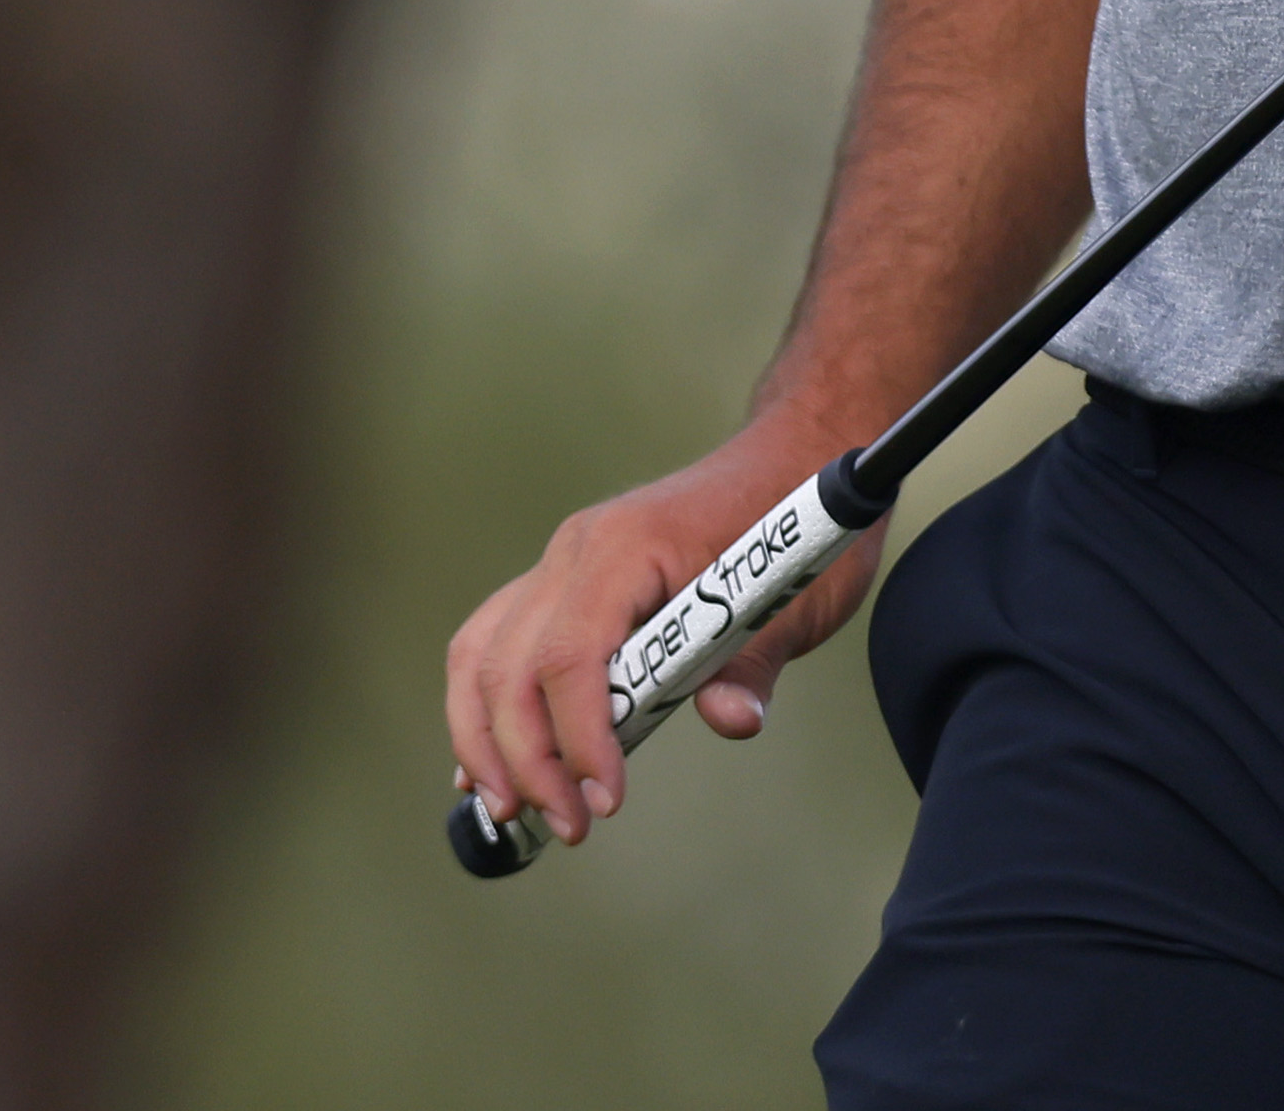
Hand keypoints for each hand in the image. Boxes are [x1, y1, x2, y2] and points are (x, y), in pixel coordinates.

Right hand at [442, 423, 881, 844]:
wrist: (793, 458)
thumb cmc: (796, 521)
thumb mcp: (800, 597)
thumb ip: (755, 663)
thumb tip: (730, 721)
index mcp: (630, 544)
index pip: (572, 653)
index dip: (580, 735)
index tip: (606, 799)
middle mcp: (578, 549)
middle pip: (511, 663)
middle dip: (527, 758)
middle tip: (569, 825)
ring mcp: (563, 563)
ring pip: (483, 654)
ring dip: (487, 739)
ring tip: (511, 808)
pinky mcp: (564, 583)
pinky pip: (497, 643)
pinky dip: (484, 706)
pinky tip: (488, 764)